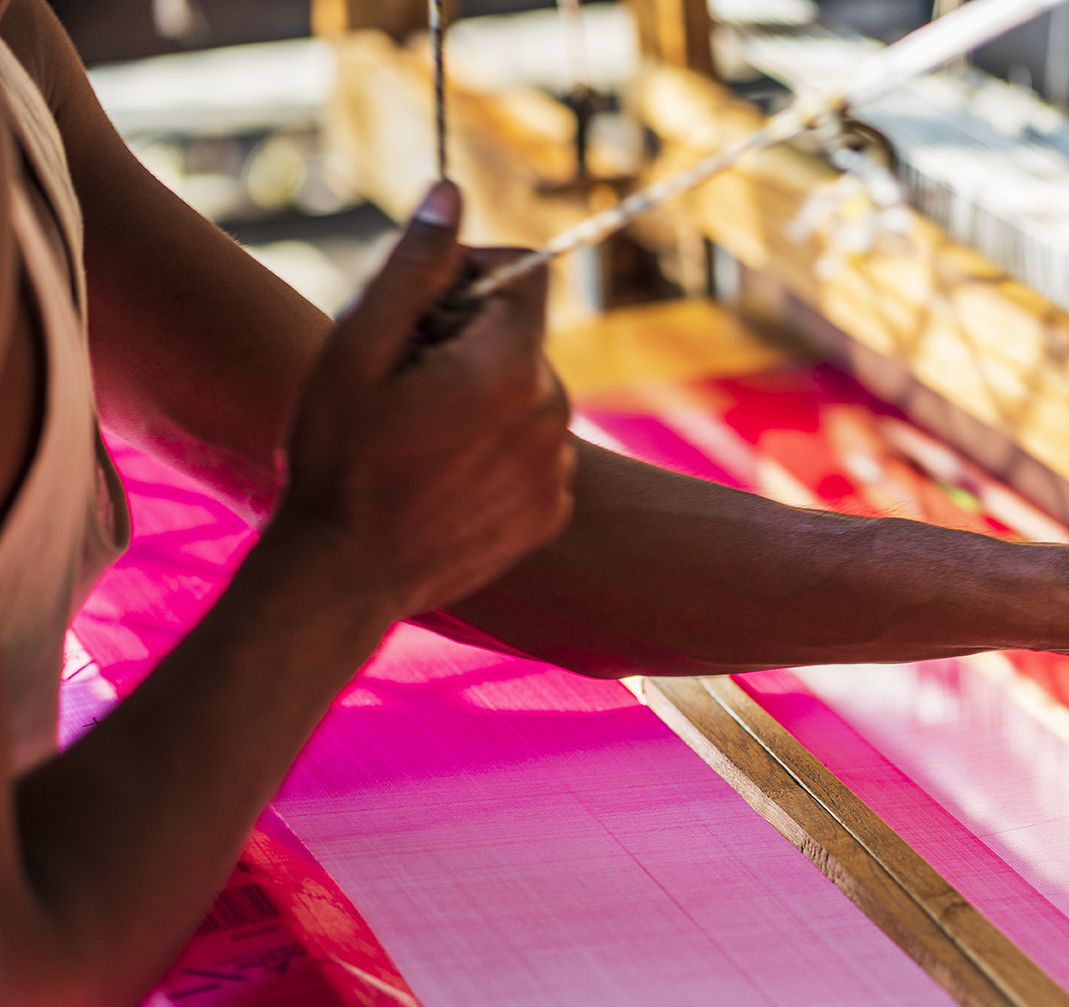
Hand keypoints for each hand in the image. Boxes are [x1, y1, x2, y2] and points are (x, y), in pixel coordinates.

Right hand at [272, 182, 574, 618]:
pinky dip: (494, 452)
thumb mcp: (356, 349)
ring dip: (480, 398)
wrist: (342, 577)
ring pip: (527, 395)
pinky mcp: (552, 510)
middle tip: (402, 386)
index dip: (469, 275)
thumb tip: (452, 192)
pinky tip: (439, 479)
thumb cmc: (335, 459)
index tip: (418, 311)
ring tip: (416, 439)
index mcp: (511, 366)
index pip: (526, 273)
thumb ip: (414, 268)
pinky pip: (532, 451)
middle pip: (522, 338)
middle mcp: (553, 413)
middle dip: (468, 342)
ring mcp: (557, 468)